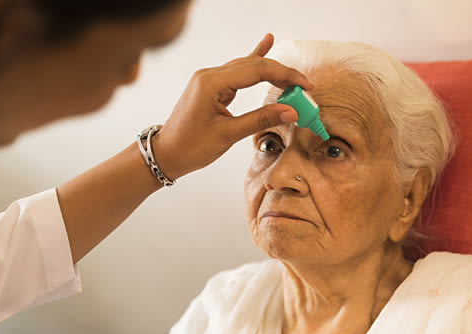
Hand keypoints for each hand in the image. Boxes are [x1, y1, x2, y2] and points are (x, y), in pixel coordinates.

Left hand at [151, 33, 312, 179]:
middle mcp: (210, 75)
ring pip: (247, 67)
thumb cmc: (190, 146)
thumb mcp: (227, 135)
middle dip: (282, 74)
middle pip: (253, 65)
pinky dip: (253, 59)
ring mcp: (209, 79)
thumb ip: (260, 119)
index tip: (305, 85)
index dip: (284, 76)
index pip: (256, 71)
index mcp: (211, 83)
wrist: (166, 154)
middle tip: (305, 86)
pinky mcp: (211, 86)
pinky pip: (237, 71)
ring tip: (294, 75)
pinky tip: (265, 42)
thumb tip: (290, 111)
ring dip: (271, 70)